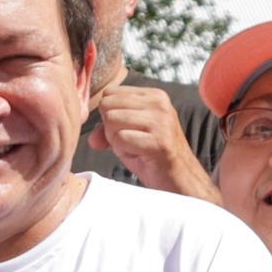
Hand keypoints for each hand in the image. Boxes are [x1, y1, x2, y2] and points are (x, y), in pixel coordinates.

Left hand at [86, 81, 217, 199]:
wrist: (180, 179)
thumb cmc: (152, 155)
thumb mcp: (129, 134)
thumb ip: (107, 128)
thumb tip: (92, 139)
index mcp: (154, 95)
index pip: (110, 92)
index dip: (109, 114)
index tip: (127, 130)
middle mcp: (159, 103)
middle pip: (108, 106)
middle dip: (110, 128)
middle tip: (130, 142)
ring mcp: (160, 121)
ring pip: (112, 121)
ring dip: (116, 141)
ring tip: (136, 148)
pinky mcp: (158, 141)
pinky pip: (120, 139)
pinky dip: (123, 151)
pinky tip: (140, 156)